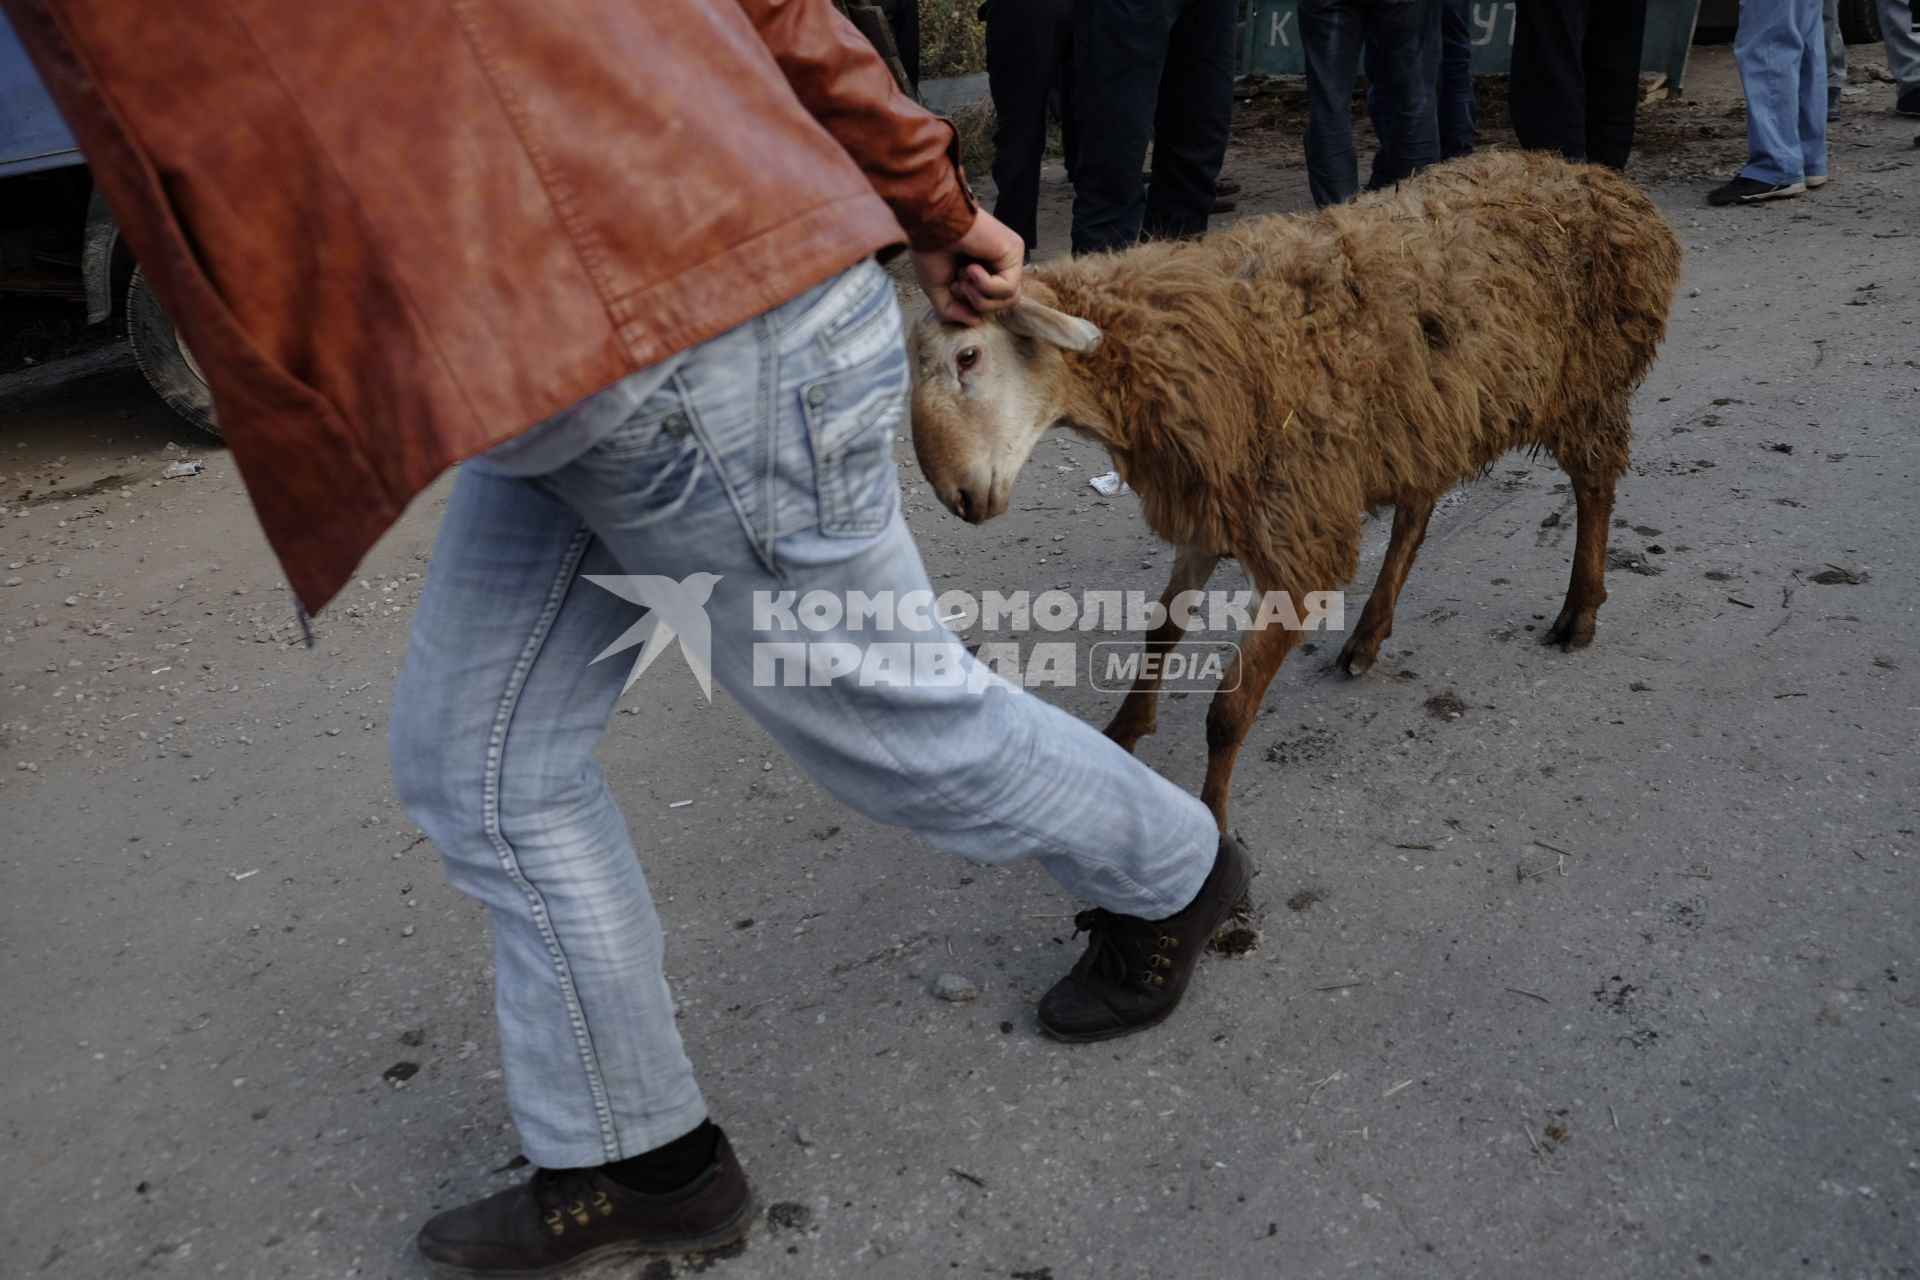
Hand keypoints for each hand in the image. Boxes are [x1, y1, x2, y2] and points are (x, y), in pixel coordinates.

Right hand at [911, 208, 1023, 324]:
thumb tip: (975, 322)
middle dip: (977, 302)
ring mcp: (1010, 256)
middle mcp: (1000, 263)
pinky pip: (1007, 288)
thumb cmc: (931, 250)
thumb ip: (954, 310)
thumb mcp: (939, 289)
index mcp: (985, 270)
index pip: (991, 302)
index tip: (954, 286)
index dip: (971, 303)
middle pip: (1003, 303)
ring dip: (980, 296)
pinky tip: (971, 268)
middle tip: (959, 284)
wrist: (930, 224)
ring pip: (1009, 299)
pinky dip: (985, 285)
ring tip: (964, 276)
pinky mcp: (1014, 251)